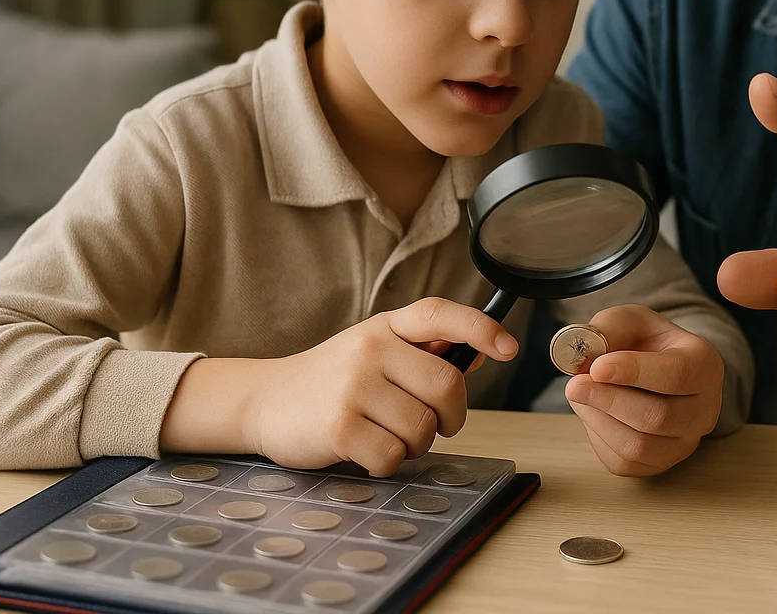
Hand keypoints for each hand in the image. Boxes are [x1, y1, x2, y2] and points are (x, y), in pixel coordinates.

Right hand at [249, 298, 516, 474]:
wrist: (266, 401)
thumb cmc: (333, 379)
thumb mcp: (375, 352)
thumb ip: (422, 352)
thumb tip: (480, 353)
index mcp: (386, 327)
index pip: (440, 314)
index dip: (481, 328)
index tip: (509, 348)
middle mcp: (370, 349)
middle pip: (446, 386)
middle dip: (450, 417)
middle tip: (432, 425)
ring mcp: (353, 387)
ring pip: (423, 428)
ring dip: (415, 445)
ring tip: (388, 435)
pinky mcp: (338, 426)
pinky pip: (392, 456)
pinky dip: (387, 463)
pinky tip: (366, 450)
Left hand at [563, 305, 724, 476]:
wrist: (654, 369)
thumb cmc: (646, 343)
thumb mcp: (630, 320)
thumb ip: (610, 328)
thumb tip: (586, 354)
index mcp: (705, 366)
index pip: (676, 374)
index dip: (633, 372)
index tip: (597, 367)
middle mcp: (704, 409)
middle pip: (658, 417)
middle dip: (609, 401)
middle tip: (575, 384)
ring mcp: (685, 442)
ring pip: (638, 446)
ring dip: (599, 420)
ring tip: (581, 394)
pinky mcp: (660, 464)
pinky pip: (624, 463)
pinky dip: (599, 438)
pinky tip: (593, 413)